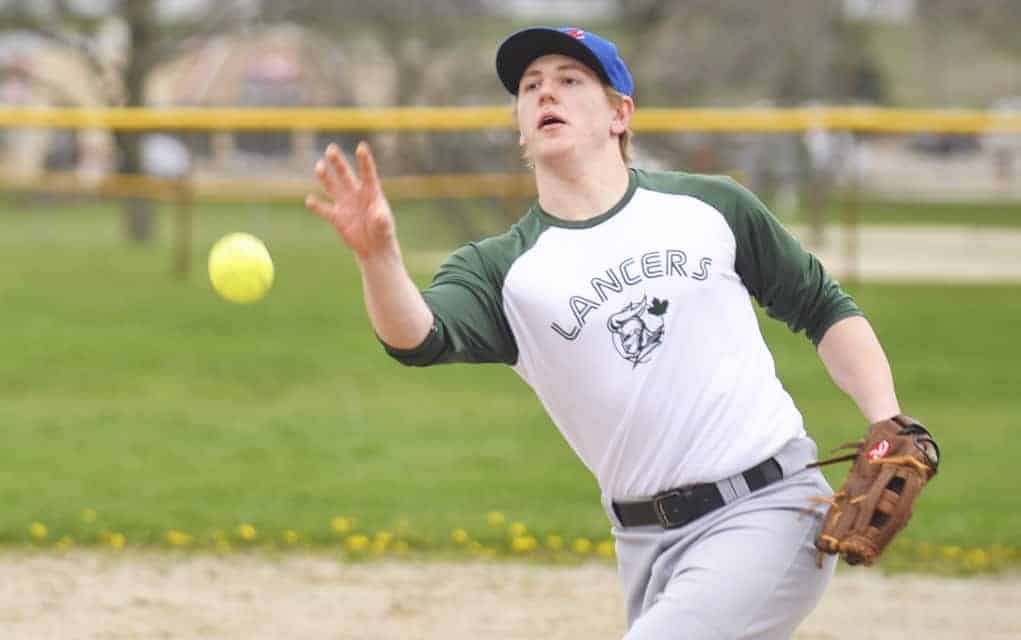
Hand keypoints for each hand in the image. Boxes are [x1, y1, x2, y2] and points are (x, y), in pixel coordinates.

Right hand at [305, 142, 396, 260]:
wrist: (373, 247)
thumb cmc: (383, 232)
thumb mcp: (385, 226)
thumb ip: (381, 219)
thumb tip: (377, 214)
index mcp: (371, 192)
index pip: (368, 173)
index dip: (364, 160)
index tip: (361, 147)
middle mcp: (355, 193)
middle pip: (345, 175)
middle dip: (338, 162)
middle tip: (331, 149)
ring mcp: (344, 204)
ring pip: (332, 186)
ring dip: (325, 177)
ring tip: (319, 166)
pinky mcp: (335, 217)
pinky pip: (324, 209)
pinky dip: (316, 206)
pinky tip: (310, 200)